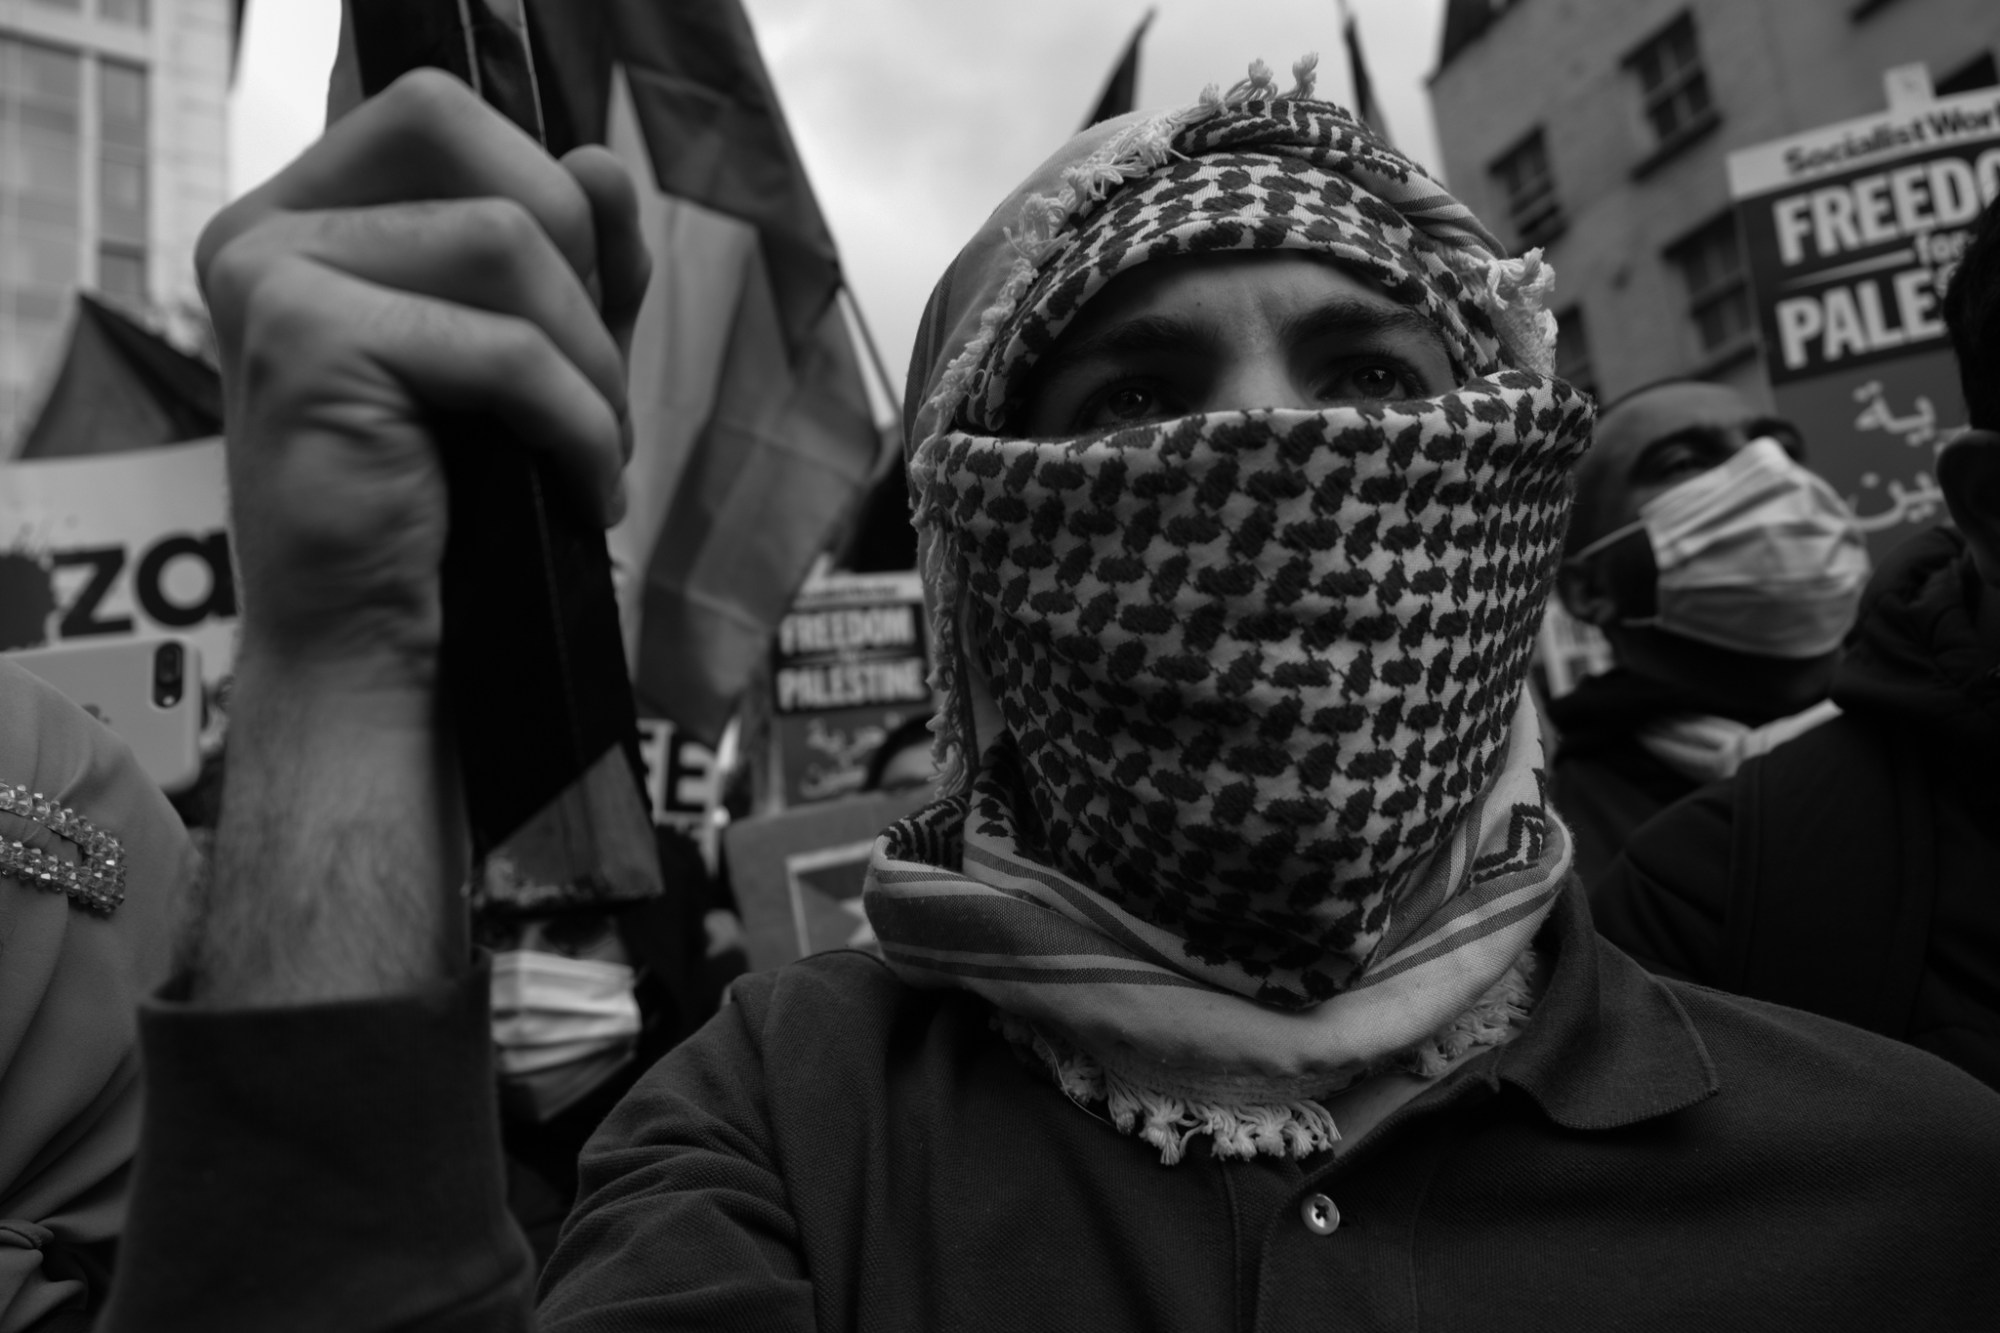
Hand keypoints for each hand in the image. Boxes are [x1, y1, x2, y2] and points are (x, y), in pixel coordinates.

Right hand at [198, 69, 649, 686]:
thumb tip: (599, 163)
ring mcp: (270, 277)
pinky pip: (507, 346)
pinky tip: (583, 490)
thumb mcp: (534, 353)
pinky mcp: (304, 343)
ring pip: (505, 241)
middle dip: (571, 257)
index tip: (585, 308)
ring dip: (589, 361)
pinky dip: (579, 424)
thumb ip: (571, 254)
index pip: (440, 116)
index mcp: (304, 216)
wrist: (378, 651)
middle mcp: (264, 231)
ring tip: (588, 448)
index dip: (545, 190)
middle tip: (590, 381)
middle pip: (462, 138)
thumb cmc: (451, 510)